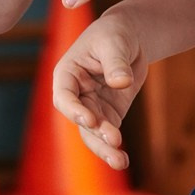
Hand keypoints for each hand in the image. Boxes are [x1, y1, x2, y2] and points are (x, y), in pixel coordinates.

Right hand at [51, 8, 148, 171]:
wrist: (131, 37)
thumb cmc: (115, 33)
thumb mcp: (114, 42)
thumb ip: (115, 62)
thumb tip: (121, 83)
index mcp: (67, 73)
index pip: (64, 96)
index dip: (74, 109)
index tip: (90, 120)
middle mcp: (76, 93)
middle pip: (78, 120)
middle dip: (94, 134)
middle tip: (113, 141)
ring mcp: (92, 106)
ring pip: (92, 133)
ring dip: (104, 148)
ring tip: (120, 161)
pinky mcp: (109, 113)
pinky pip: (108, 133)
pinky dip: (114, 147)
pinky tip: (123, 160)